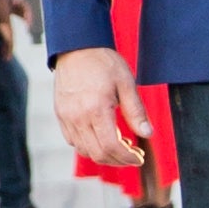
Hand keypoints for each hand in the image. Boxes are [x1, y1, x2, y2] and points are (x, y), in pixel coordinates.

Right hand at [50, 44, 144, 176]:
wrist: (76, 46)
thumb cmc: (103, 61)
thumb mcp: (126, 83)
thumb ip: (136, 111)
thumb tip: (147, 134)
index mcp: (96, 109)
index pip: (111, 146)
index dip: (127, 158)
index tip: (139, 158)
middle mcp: (78, 116)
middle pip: (97, 154)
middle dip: (118, 160)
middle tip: (132, 154)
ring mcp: (67, 117)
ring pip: (84, 150)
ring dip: (103, 155)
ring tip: (119, 145)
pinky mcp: (61, 114)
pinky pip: (72, 141)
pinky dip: (88, 146)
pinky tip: (101, 137)